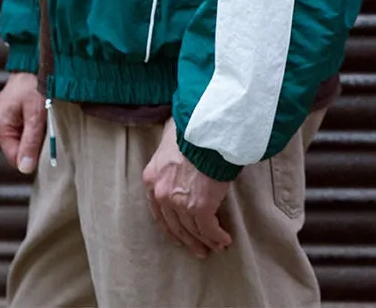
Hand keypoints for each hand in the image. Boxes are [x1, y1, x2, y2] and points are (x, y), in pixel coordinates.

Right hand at [0, 71, 46, 174]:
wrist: (37, 58)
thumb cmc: (36, 82)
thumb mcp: (36, 114)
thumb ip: (31, 141)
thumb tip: (25, 168)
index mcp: (0, 126)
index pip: (14, 158)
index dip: (32, 158)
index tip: (50, 151)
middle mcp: (1, 122)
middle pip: (20, 148)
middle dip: (36, 145)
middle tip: (52, 133)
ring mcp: (8, 116)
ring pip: (25, 137)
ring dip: (39, 134)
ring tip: (50, 121)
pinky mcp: (17, 109)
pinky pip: (28, 126)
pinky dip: (39, 124)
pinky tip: (48, 115)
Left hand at [142, 120, 234, 257]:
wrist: (206, 128)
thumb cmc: (191, 126)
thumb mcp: (170, 137)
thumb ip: (171, 150)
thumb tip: (178, 145)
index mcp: (151, 179)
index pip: (158, 211)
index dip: (171, 226)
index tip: (180, 235)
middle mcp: (161, 194)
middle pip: (174, 225)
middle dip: (188, 239)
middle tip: (198, 249)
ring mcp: (179, 202)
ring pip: (192, 229)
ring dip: (205, 241)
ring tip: (215, 247)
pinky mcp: (200, 206)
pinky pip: (209, 228)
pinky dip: (217, 237)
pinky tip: (224, 240)